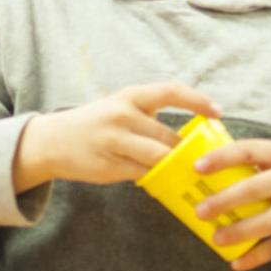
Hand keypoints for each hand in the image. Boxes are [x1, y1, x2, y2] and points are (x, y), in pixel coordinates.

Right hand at [12, 82, 219, 190]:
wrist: (52, 141)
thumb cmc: (95, 123)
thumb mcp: (120, 107)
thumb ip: (149, 116)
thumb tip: (190, 134)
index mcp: (129, 96)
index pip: (171, 91)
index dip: (198, 101)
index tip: (218, 112)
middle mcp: (122, 115)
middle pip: (168, 136)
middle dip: (186, 151)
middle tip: (203, 160)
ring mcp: (113, 141)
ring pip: (157, 158)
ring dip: (173, 166)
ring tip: (184, 171)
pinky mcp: (108, 165)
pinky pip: (142, 174)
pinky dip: (154, 177)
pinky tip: (159, 179)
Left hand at [191, 139, 270, 270]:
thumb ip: (253, 161)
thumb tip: (201, 166)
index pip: (247, 150)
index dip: (221, 158)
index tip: (197, 168)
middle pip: (256, 188)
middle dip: (225, 201)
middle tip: (201, 211)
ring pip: (269, 221)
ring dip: (240, 232)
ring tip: (217, 239)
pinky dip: (256, 256)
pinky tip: (237, 262)